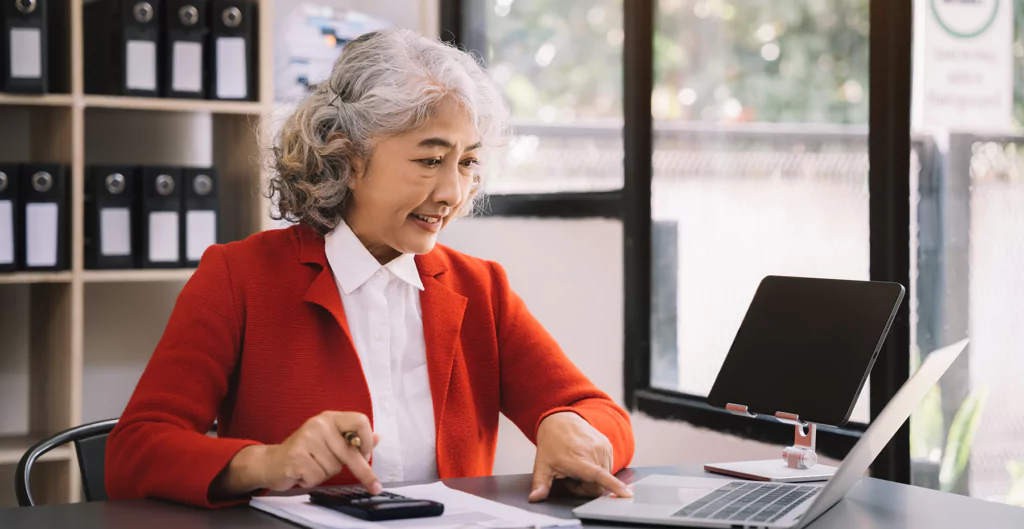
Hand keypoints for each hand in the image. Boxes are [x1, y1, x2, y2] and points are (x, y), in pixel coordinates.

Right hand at [212, 411, 381, 498]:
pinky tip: (302, 472)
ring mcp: (306, 439)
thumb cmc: (304, 452)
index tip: (367, 454)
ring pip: (333, 468)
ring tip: (312, 466)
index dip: (367, 440)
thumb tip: (378, 437)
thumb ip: (352, 440)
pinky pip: (318, 476)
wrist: (271, 462)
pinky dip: (312, 480)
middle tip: (374, 486)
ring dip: (325, 473)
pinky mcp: (296, 457)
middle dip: (363, 471)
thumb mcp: (330, 441)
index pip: (360, 421)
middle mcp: (319, 424)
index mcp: (330, 418)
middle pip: (350, 452)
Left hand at [529, 412, 630, 501]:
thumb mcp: (542, 465)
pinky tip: (586, 461)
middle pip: (599, 485)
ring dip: (592, 478)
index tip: (625, 494)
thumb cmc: (551, 443)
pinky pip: (608, 467)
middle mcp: (594, 452)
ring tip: (578, 467)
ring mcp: (603, 447)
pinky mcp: (608, 445)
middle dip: (585, 487)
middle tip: (570, 477)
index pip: (599, 476)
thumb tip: (534, 498)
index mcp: (578, 459)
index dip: (613, 486)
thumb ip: (540, 485)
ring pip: (605, 477)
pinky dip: (598, 469)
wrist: (560, 420)